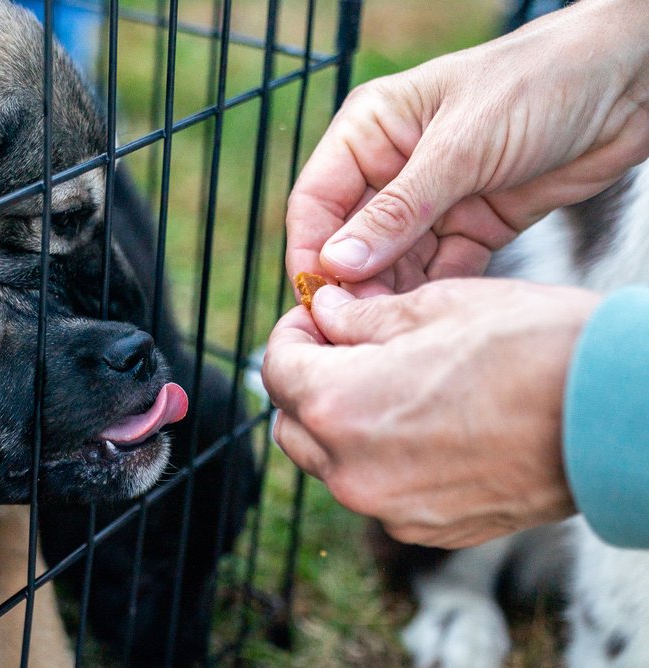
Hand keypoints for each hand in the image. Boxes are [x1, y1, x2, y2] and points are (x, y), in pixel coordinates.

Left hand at [262, 280, 598, 547]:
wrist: (617, 417)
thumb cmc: (536, 349)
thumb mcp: (440, 307)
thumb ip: (364, 318)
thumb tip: (325, 313)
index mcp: (342, 405)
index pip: (277, 368)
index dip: (294, 333)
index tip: (318, 318)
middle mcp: (352, 469)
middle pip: (293, 423)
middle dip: (310, 384)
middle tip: (347, 349)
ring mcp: (388, 508)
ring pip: (331, 464)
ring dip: (343, 426)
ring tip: (395, 386)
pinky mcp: (426, 530)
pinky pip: (379, 492)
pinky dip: (384, 460)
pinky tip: (430, 426)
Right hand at [286, 0, 648, 295]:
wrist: (632, 81)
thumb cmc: (543, 80)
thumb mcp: (462, 146)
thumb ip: (399, 210)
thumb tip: (338, 262)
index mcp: (372, 130)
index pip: (316, 200)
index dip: (310, 251)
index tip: (316, 298)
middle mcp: (395, 167)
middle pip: (350, 239)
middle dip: (353, 282)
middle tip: (358, 324)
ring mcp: (435, 199)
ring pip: (392, 262)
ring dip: (391, 294)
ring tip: (393, 328)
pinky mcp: (474, 225)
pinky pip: (440, 271)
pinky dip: (434, 294)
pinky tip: (430, 317)